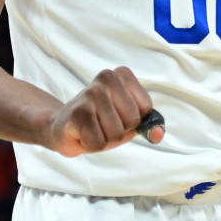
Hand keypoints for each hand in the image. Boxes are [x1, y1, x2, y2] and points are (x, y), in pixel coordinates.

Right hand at [46, 67, 161, 156]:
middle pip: (132, 121)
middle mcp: (106, 78)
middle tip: (101, 124)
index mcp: (122, 74)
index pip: (146, 108)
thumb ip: (147, 125)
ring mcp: (91, 93)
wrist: (62, 127)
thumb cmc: (99, 123)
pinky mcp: (78, 112)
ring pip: (116, 134)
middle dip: (119, 131)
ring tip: (91, 128)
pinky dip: (91, 145)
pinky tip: (82, 134)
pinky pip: (99, 143)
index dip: (133, 120)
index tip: (117, 115)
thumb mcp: (128, 122)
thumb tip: (158, 134)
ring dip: (104, 139)